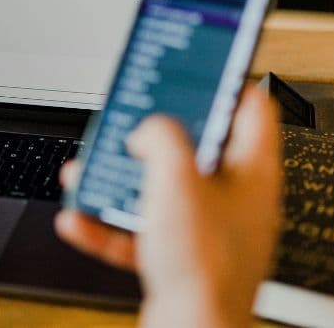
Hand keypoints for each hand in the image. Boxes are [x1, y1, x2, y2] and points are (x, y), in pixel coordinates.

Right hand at [55, 86, 281, 327]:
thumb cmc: (204, 267)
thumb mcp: (176, 178)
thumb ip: (160, 136)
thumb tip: (149, 130)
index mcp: (252, 173)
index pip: (251, 109)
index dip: (225, 82)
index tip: (200, 67)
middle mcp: (236, 202)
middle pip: (197, 150)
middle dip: (155, 136)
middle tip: (133, 120)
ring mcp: (210, 233)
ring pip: (163, 191)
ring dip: (123, 180)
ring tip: (93, 170)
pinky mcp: (183, 261)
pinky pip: (142, 232)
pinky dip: (111, 224)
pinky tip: (81, 219)